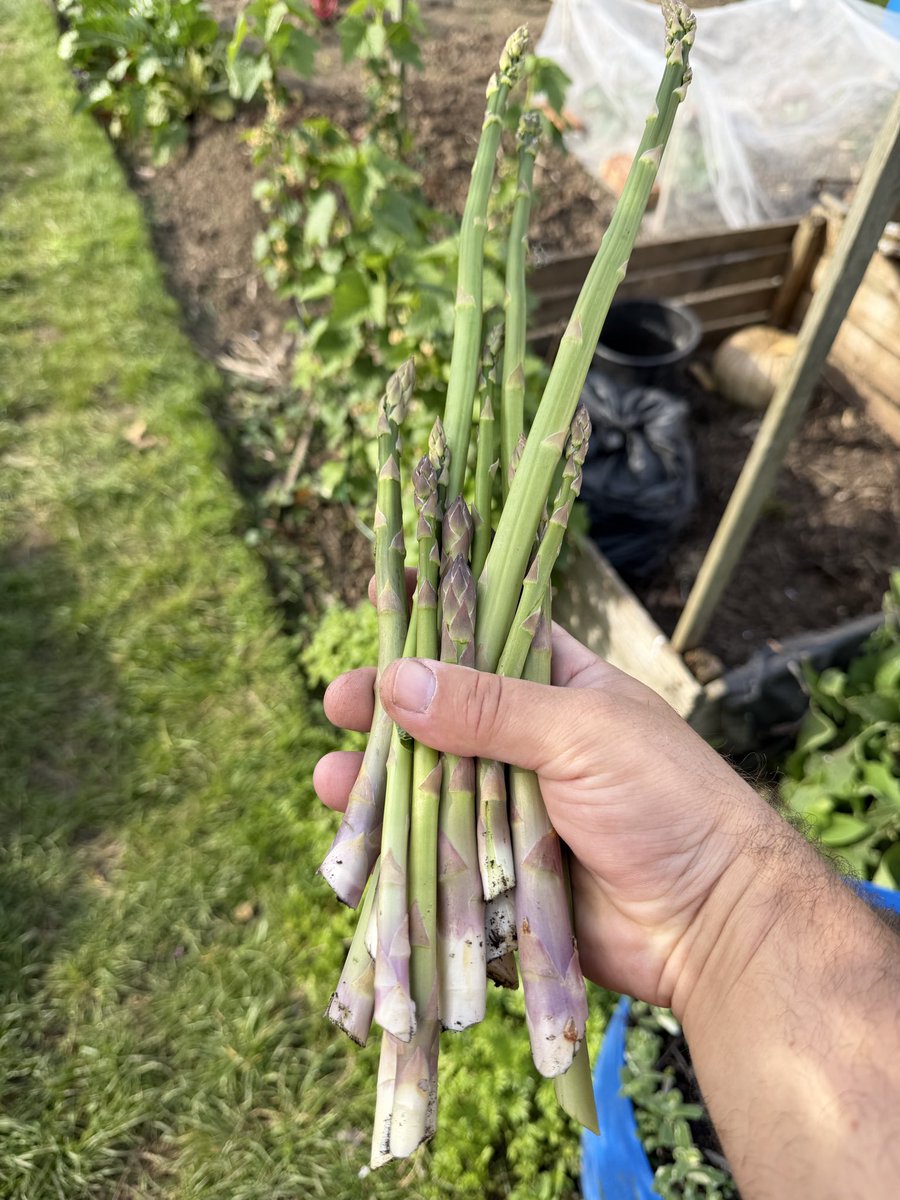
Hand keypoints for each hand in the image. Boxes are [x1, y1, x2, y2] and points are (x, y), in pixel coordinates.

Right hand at [314, 618, 782, 1014]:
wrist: (709, 923)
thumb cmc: (664, 801)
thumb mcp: (581, 733)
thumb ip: (490, 708)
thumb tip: (398, 680)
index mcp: (559, 688)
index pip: (487, 635)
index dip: (436, 618)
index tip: (382, 597)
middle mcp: (529, 742)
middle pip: (442, 714)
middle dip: (387, 707)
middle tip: (339, 700)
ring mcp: (510, 807)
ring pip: (429, 784)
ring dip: (378, 780)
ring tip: (331, 779)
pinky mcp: (499, 870)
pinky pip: (435, 851)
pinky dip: (394, 845)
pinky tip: (354, 839)